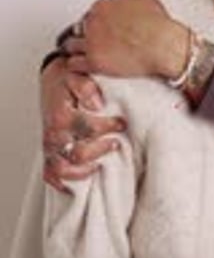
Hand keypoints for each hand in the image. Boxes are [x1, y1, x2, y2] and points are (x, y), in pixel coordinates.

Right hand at [41, 56, 125, 191]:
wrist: (53, 81)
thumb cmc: (67, 80)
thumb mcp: (76, 75)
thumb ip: (86, 87)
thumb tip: (97, 103)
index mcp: (61, 116)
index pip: (88, 129)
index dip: (109, 127)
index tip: (122, 123)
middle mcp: (54, 134)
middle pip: (79, 154)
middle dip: (101, 150)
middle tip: (116, 142)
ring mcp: (50, 146)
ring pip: (63, 170)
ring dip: (84, 170)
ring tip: (100, 163)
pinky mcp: (48, 153)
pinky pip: (51, 175)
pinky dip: (65, 182)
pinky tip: (84, 176)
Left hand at [65, 0, 189, 78]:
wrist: (164, 47)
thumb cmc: (158, 25)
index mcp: (102, 6)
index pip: (90, 13)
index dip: (96, 23)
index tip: (104, 30)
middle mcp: (93, 22)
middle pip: (79, 28)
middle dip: (86, 35)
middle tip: (96, 44)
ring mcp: (92, 42)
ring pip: (71, 45)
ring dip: (77, 50)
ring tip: (84, 56)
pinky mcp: (94, 61)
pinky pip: (74, 64)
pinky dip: (78, 66)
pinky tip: (86, 67)